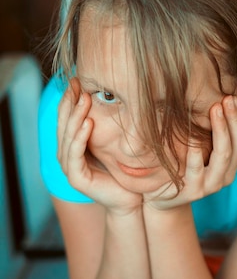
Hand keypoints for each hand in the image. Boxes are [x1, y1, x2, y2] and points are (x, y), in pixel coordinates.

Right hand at [57, 78, 141, 213]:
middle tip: (76, 82)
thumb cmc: (123, 170)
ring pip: (68, 136)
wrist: (130, 199)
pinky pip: (76, 153)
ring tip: (84, 98)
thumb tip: (112, 95)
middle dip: (70, 102)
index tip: (77, 79)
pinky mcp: (76, 178)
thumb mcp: (112, 142)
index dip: (70, 98)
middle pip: (63, 123)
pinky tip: (88, 123)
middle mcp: (67, 155)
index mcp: (72, 146)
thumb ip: (105, 125)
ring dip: (76, 116)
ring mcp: (69, 167)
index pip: (66, 118)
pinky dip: (81, 137)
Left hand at [143, 95, 236, 209]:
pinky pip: (196, 170)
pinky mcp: (192, 192)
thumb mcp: (198, 149)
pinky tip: (195, 139)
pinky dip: (196, 154)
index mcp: (230, 164)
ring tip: (215, 110)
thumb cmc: (179, 166)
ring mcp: (210, 185)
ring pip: (223, 155)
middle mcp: (225, 176)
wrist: (160, 198)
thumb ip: (208, 132)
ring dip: (221, 130)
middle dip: (234, 119)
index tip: (233, 97)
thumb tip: (216, 96)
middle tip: (227, 98)